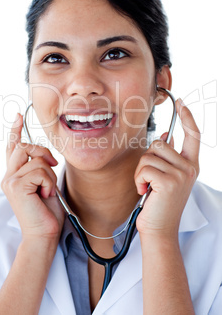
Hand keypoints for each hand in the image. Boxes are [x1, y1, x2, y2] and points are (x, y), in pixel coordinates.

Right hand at [1, 113, 64, 240]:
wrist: (43, 234)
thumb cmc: (47, 211)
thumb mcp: (45, 184)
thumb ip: (39, 168)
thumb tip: (44, 156)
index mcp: (15, 174)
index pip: (13, 148)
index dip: (15, 131)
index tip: (18, 116)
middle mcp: (9, 176)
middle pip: (24, 146)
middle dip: (43, 152)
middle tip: (53, 164)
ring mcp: (10, 180)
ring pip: (36, 159)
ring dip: (49, 175)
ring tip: (46, 191)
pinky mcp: (16, 186)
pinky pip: (40, 171)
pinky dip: (49, 183)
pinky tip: (45, 195)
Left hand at [135, 99, 199, 238]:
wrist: (159, 228)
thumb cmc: (160, 202)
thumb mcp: (167, 177)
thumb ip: (169, 157)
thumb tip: (165, 136)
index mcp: (191, 165)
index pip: (193, 135)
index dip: (187, 118)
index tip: (182, 104)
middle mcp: (189, 168)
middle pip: (159, 143)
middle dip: (147, 159)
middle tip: (148, 178)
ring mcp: (181, 174)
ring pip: (149, 155)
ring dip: (141, 171)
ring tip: (146, 185)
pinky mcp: (169, 181)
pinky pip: (144, 167)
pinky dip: (138, 179)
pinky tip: (144, 191)